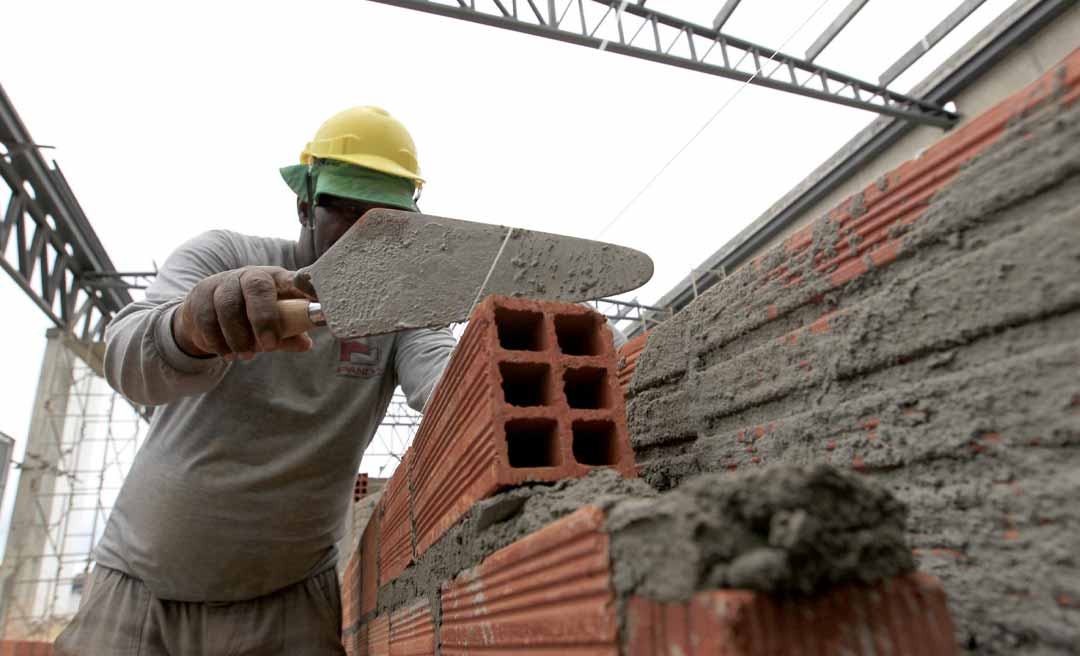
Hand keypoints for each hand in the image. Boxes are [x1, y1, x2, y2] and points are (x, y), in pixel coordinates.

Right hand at [172, 266, 314, 359]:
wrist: (207, 313)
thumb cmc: (251, 318)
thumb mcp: (275, 325)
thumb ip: (289, 334)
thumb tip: (306, 344)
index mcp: (276, 279)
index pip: (292, 278)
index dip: (304, 286)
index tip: (314, 298)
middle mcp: (250, 275)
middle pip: (257, 285)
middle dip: (263, 317)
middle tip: (269, 346)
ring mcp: (224, 283)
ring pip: (228, 304)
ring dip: (238, 335)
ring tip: (246, 356)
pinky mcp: (201, 294)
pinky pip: (206, 317)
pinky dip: (218, 340)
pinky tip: (227, 354)